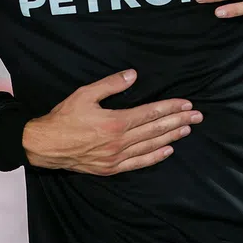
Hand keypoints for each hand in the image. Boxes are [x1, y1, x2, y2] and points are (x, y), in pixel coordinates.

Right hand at [22, 69, 202, 174]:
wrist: (44, 146)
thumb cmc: (63, 118)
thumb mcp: (85, 94)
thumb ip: (111, 84)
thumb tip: (133, 74)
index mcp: (115, 122)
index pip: (151, 113)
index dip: (171, 108)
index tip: (187, 104)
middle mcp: (119, 142)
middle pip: (156, 129)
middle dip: (179, 121)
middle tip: (198, 116)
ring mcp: (116, 157)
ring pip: (151, 146)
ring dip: (171, 136)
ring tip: (187, 129)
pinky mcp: (111, 168)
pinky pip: (139, 163)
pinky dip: (155, 156)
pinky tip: (167, 150)